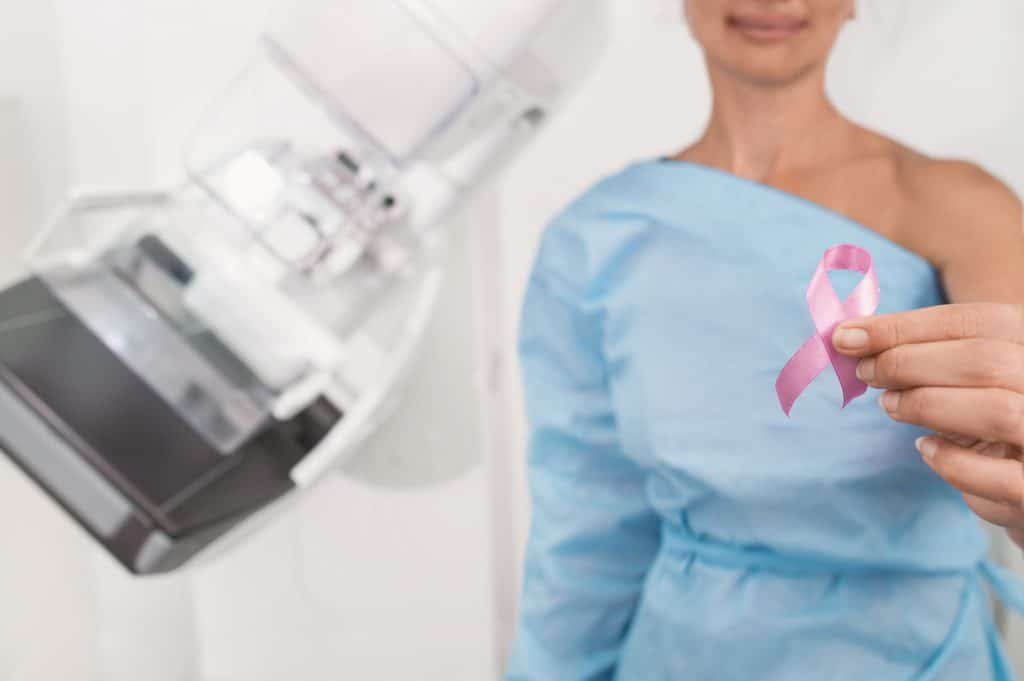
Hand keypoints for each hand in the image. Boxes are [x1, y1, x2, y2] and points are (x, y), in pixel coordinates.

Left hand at [832, 303, 1023, 547]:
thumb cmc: (993, 423)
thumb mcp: (970, 381)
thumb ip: (926, 355)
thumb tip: (852, 338)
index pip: (979, 321)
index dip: (905, 325)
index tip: (846, 335)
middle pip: (984, 359)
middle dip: (908, 362)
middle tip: (864, 372)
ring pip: (996, 410)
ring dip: (926, 404)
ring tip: (889, 405)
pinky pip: (1000, 476)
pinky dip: (951, 460)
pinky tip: (925, 448)